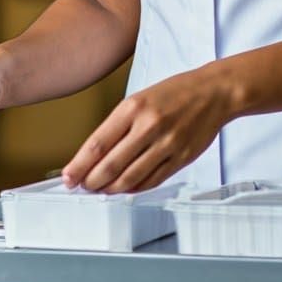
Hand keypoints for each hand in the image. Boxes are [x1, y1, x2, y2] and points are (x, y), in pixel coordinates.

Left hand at [61, 67, 234, 193]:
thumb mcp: (141, 97)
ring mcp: (166, 144)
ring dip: (111, 189)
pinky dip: (134, 189)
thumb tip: (97, 153)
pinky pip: (151, 181)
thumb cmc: (176, 92)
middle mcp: (149, 126)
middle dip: (91, 181)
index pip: (98, 143)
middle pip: (110, 165)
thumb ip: (120, 124)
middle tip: (82, 187)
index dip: (79, 165)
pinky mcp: (181, 159)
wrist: (213, 92)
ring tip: (101, 190)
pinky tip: (126, 188)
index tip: (68, 177)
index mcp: (134, 107)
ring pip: (130, 178)